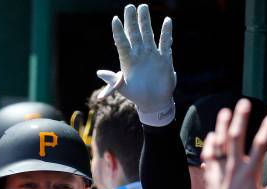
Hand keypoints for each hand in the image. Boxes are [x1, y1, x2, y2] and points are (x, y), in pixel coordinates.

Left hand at [97, 4, 175, 124]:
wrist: (153, 101)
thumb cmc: (136, 95)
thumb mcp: (122, 88)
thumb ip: (112, 81)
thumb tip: (99, 73)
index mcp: (127, 60)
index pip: (122, 42)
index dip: (118, 32)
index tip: (115, 20)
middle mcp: (139, 54)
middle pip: (134, 33)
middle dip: (132, 21)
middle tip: (129, 7)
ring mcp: (151, 54)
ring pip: (148, 34)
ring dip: (146, 21)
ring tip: (143, 7)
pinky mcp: (164, 58)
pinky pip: (165, 43)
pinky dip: (166, 33)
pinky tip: (167, 21)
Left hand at [199, 99, 266, 188]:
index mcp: (250, 172)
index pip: (259, 146)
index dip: (265, 130)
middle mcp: (233, 168)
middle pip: (235, 138)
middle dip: (239, 119)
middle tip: (243, 102)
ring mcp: (220, 170)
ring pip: (219, 143)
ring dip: (221, 126)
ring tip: (224, 111)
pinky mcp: (211, 174)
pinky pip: (208, 155)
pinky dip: (210, 144)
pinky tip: (212, 134)